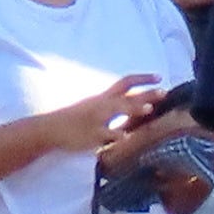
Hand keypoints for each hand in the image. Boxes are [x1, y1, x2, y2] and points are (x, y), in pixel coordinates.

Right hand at [54, 76, 177, 160]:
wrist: (49, 129)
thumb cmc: (73, 119)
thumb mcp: (93, 106)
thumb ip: (112, 105)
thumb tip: (133, 104)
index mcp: (103, 97)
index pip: (125, 82)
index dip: (142, 79)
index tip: (159, 77)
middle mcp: (102, 105)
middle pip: (127, 95)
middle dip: (146, 93)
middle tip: (164, 92)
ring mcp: (97, 119)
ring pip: (116, 110)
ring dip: (133, 108)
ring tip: (149, 108)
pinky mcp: (91, 135)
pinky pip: (105, 135)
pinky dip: (116, 135)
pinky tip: (126, 137)